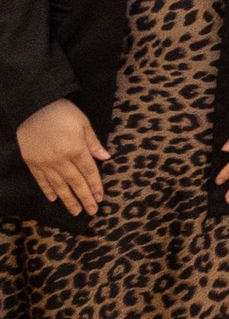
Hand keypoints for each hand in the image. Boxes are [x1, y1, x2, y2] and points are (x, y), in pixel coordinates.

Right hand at [16, 97, 106, 214]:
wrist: (33, 107)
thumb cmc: (62, 112)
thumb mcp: (84, 123)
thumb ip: (93, 143)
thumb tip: (106, 157)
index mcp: (76, 150)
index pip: (89, 172)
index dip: (95, 186)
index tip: (100, 198)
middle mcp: (61, 160)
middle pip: (75, 183)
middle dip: (85, 198)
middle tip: (91, 212)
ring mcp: (45, 162)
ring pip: (58, 185)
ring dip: (68, 199)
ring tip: (75, 211)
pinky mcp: (32, 162)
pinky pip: (41, 180)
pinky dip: (47, 190)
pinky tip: (53, 198)